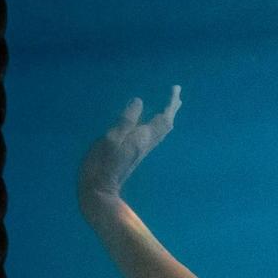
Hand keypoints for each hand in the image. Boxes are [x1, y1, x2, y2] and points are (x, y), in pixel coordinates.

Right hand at [78, 86, 181, 214]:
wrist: (101, 189)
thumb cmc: (103, 163)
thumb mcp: (112, 138)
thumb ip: (126, 120)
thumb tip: (139, 101)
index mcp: (143, 137)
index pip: (164, 117)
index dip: (170, 103)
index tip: (176, 88)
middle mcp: (146, 143)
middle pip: (165, 124)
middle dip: (171, 108)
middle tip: (176, 94)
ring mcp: (141, 149)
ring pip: (160, 130)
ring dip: (165, 116)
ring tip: (168, 106)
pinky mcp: (134, 152)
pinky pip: (152, 134)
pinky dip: (156, 124)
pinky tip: (150, 124)